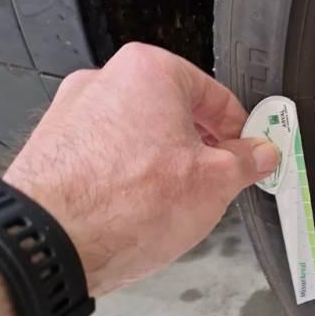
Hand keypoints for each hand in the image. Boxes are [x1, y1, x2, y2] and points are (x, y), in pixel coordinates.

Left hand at [3, 43, 277, 295]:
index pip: (216, 95)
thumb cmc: (126, 204)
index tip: (252, 151)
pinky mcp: (57, 147)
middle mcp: (106, 81)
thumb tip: (261, 154)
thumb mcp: (216, 182)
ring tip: (179, 201)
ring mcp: (75, 113)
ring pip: (142, 134)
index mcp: (150, 71)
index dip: (242, 129)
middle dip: (203, 147)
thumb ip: (248, 161)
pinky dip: (132, 176)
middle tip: (222, 179)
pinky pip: (110, 155)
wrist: (53, 244)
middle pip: (176, 112)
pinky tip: (142, 208)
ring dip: (168, 163)